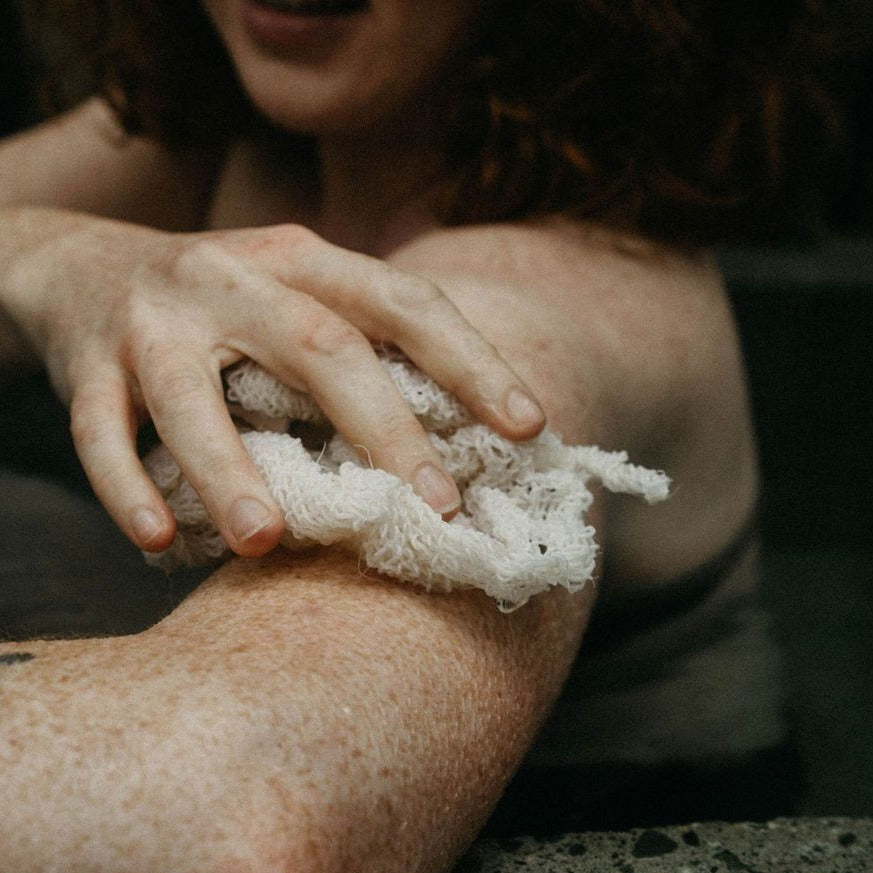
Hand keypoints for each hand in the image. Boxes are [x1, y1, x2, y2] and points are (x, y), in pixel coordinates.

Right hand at [6, 215, 544, 556]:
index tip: (527, 427)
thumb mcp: (294, 297)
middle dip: (385, 430)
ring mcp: (153, 316)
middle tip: (436, 508)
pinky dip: (127, 487)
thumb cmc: (222, 304)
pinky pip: (99, 429)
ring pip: (192, 397)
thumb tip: (452, 443)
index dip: (472, 361)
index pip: (404, 301)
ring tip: (268, 542)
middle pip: (320, 346)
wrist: (80, 264)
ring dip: (231, 473)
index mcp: (303, 258)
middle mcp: (232, 276)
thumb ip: (358, 348)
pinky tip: (160, 542)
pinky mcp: (87, 360)